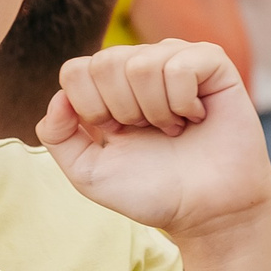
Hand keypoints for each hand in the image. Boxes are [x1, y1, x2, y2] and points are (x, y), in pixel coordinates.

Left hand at [39, 41, 270, 242]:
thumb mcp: (89, 173)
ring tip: (175, 129)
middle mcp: (140, 65)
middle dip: (123, 110)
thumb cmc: (152, 190)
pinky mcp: (212, 63)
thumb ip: (58, 137)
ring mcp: (176, 59)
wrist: (206, 211)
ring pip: (141, 64)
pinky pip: (180, 65)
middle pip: (104, 62)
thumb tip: (59, 99)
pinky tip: (196, 117)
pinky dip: (183, 102)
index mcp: (108, 86)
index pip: (75, 71)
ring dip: (156, 111)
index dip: (92, 109)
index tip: (117, 135)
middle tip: (149, 132)